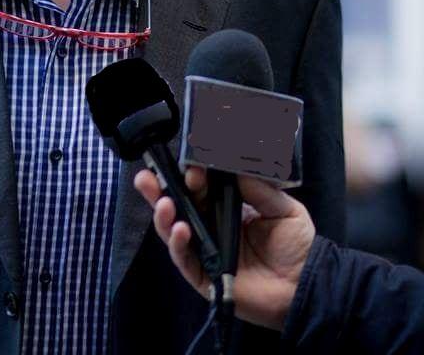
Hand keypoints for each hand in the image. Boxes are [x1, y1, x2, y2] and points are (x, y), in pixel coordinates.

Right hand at [134, 167, 315, 330]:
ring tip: (163, 202)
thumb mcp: (283, 208)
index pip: (200, 187)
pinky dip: (177, 244)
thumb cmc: (295, 246)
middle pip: (178, 205)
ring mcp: (205, 251)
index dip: (191, 175)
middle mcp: (210, 226)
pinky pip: (184, 259)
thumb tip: (234, 165)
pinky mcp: (204, 275)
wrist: (305, 287)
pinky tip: (179, 229)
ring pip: (173, 230)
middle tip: (146, 176)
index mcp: (226, 207)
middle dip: (159, 188)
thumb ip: (259, 188)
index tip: (190, 165)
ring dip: (163, 215)